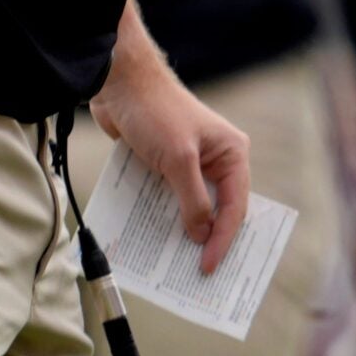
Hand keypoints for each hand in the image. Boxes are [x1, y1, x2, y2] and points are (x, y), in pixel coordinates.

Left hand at [91, 48, 250, 275]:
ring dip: (183, 230)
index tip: (208, 267)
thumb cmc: (157, 114)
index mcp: (232, 154)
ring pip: (192, 205)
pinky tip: (152, 236)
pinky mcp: (165, 163)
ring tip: (175, 262)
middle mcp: (217, 159)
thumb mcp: (178, 160)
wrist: (120, 84)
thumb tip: (200, 234)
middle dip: (209, 239)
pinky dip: (161, 216)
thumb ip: (191, 199)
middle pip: (219, 208)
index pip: (235, 206)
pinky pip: (168, 197)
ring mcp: (191, 162)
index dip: (223, 239)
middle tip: (199, 272)